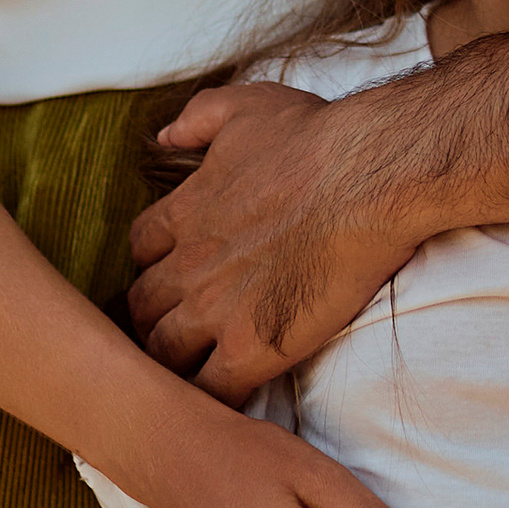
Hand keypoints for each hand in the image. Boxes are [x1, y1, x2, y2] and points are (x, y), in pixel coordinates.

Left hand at [126, 80, 415, 401]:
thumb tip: (163, 134)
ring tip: (201, 370)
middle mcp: (188, 266)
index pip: (140, 250)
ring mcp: (216, 311)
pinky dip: (213, 400)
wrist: (367, 179)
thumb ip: (195, 117)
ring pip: (164, 355)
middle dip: (155, 319)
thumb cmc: (316, 139)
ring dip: (177, 363)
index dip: (156, 264)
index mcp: (184, 213)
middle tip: (181, 328)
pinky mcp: (252, 349)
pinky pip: (211, 392)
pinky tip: (232, 399)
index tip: (179, 273)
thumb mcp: (244, 106)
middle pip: (141, 308)